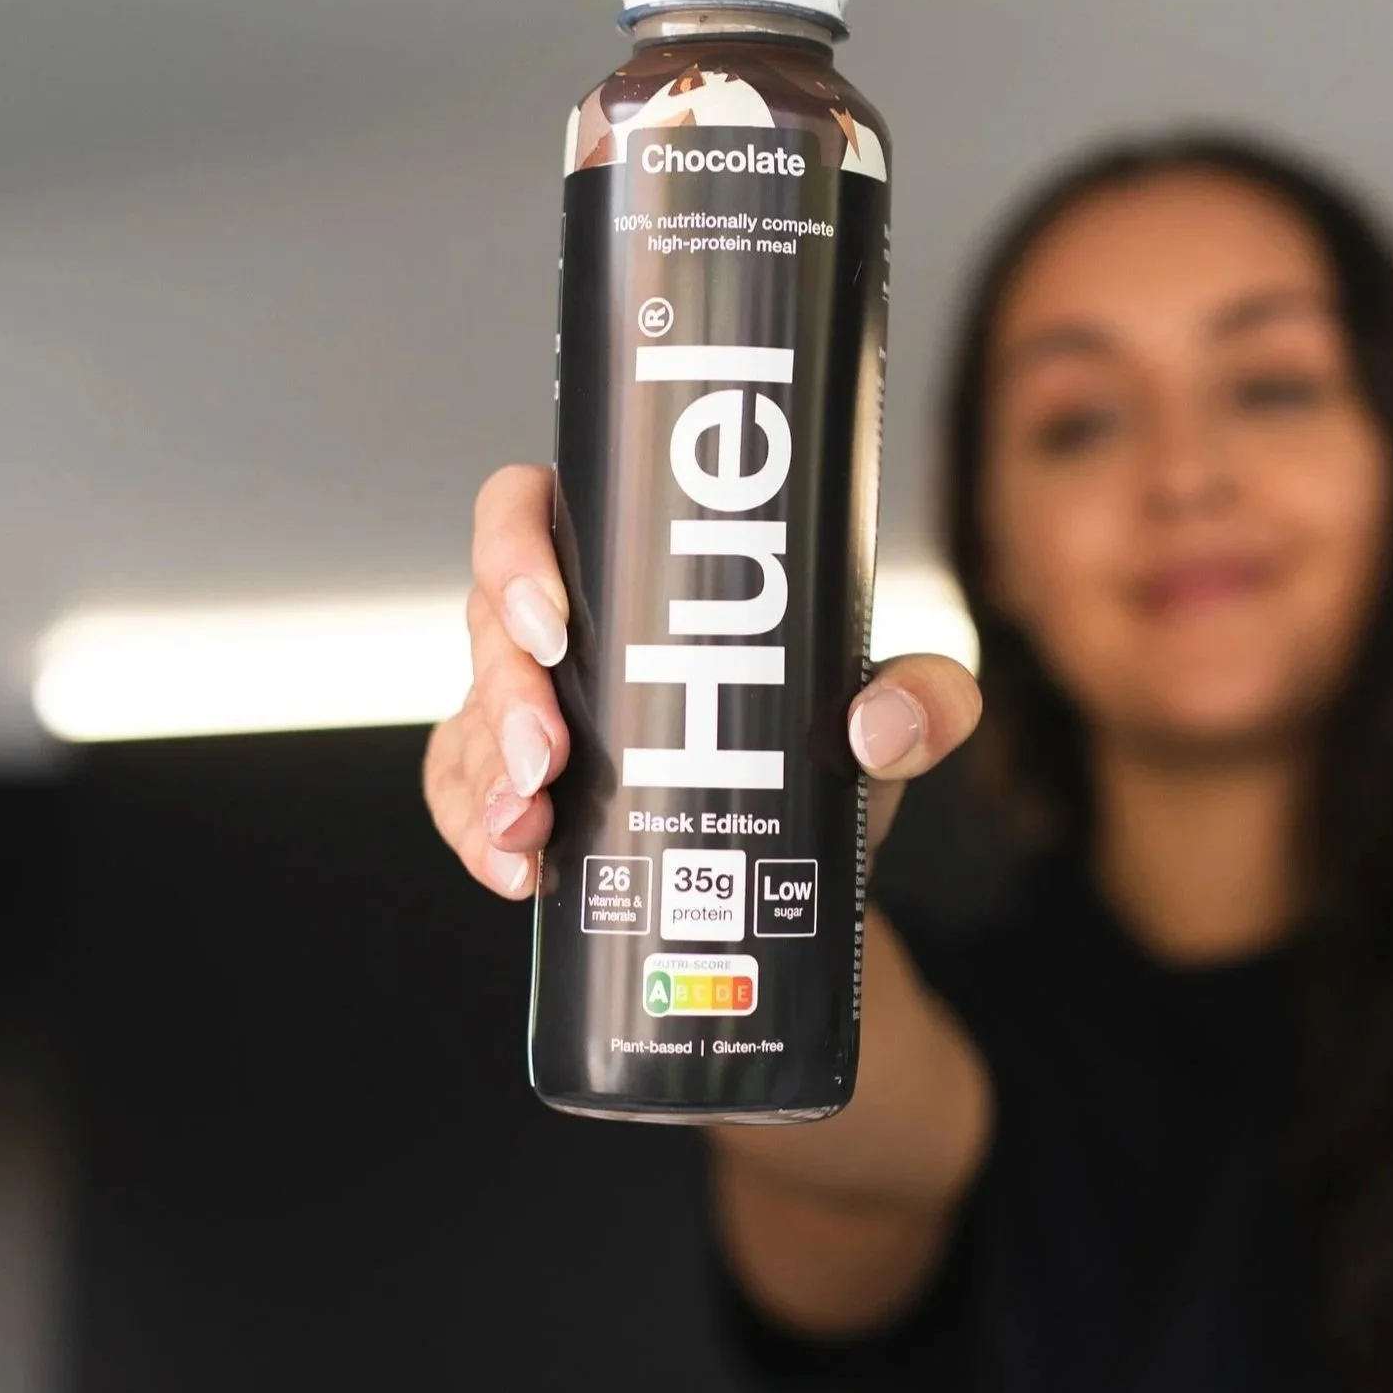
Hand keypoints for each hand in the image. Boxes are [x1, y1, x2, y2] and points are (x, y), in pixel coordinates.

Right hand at [424, 464, 983, 896]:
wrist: (803, 882)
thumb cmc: (828, 764)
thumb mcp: (889, 724)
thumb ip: (927, 701)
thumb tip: (882, 722)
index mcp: (636, 570)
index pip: (536, 510)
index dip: (515, 548)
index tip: (552, 620)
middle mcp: (572, 631)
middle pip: (488, 622)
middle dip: (505, 691)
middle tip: (549, 757)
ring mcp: (531, 714)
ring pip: (468, 720)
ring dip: (484, 776)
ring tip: (529, 831)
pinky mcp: (517, 793)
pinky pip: (465, 804)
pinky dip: (481, 839)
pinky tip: (520, 873)